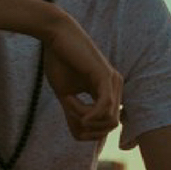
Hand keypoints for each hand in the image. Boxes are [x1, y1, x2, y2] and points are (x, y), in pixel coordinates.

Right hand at [42, 13, 122, 140]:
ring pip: (110, 119)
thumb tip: (82, 134)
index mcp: (107, 89)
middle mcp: (115, 86)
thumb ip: (75, 112)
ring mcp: (113, 81)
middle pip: (111, 125)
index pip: (108, 124)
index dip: (90, 132)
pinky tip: (81, 115)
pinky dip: (92, 116)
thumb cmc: (59, 60)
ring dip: (87, 120)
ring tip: (70, 106)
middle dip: (90, 130)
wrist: (55, 35)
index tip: (72, 122)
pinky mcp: (106, 76)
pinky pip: (105, 107)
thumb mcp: (65, 94)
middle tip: (71, 117)